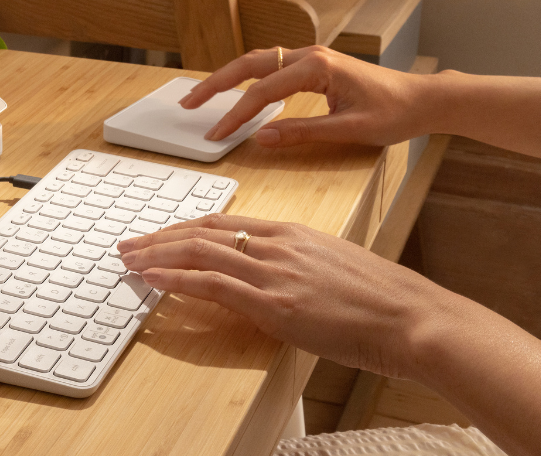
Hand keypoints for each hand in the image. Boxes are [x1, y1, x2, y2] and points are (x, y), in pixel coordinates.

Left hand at [117, 213, 455, 378]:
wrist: (412, 317)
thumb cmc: (382, 300)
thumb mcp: (333, 267)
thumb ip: (297, 265)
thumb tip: (272, 278)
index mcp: (291, 232)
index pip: (223, 223)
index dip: (184, 229)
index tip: (159, 235)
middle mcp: (277, 243)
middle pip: (202, 232)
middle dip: (158, 237)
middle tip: (128, 244)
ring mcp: (274, 271)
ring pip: (198, 252)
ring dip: (155, 254)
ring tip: (128, 260)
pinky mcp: (273, 302)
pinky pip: (211, 283)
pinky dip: (175, 279)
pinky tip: (152, 280)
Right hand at [180, 46, 428, 146]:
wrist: (424, 98)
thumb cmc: (395, 113)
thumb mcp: (349, 130)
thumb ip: (302, 133)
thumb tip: (261, 138)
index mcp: (316, 67)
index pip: (262, 93)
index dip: (235, 116)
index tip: (216, 135)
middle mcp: (310, 55)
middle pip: (249, 65)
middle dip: (215, 84)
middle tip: (188, 103)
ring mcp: (311, 57)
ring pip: (257, 63)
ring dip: (228, 78)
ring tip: (202, 95)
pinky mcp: (314, 65)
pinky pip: (271, 68)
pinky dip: (248, 79)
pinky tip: (236, 92)